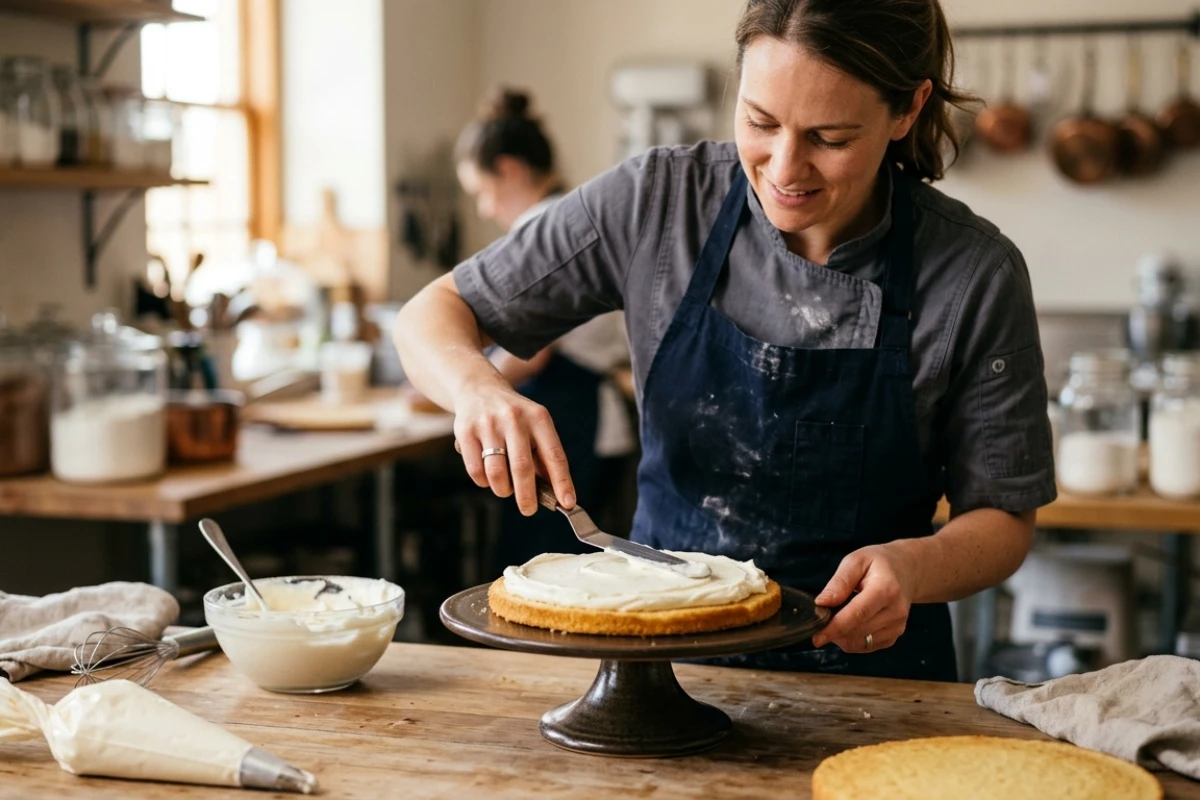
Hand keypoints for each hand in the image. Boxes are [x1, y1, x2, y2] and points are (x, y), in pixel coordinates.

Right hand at [452, 378, 574, 516]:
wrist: (478, 389)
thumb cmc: (513, 418)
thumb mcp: (534, 427)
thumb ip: (543, 456)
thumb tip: (554, 493)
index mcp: (538, 418)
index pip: (554, 455)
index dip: (562, 482)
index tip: (567, 503)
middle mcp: (514, 418)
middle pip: (523, 467)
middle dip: (527, 496)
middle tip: (528, 509)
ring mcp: (488, 424)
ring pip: (496, 472)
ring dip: (503, 489)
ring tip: (505, 489)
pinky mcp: (466, 431)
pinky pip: (475, 470)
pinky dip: (483, 482)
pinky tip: (488, 477)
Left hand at [810, 543, 919, 652]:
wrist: (907, 571)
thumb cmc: (879, 564)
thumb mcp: (856, 561)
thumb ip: (839, 583)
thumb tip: (821, 603)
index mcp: (886, 590)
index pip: (857, 615)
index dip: (834, 628)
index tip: (816, 637)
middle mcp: (895, 612)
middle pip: (856, 631)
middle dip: (833, 628)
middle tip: (824, 612)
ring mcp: (897, 627)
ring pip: (858, 642)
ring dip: (841, 634)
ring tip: (841, 612)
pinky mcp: (893, 637)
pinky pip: (864, 646)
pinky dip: (851, 638)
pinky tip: (851, 621)